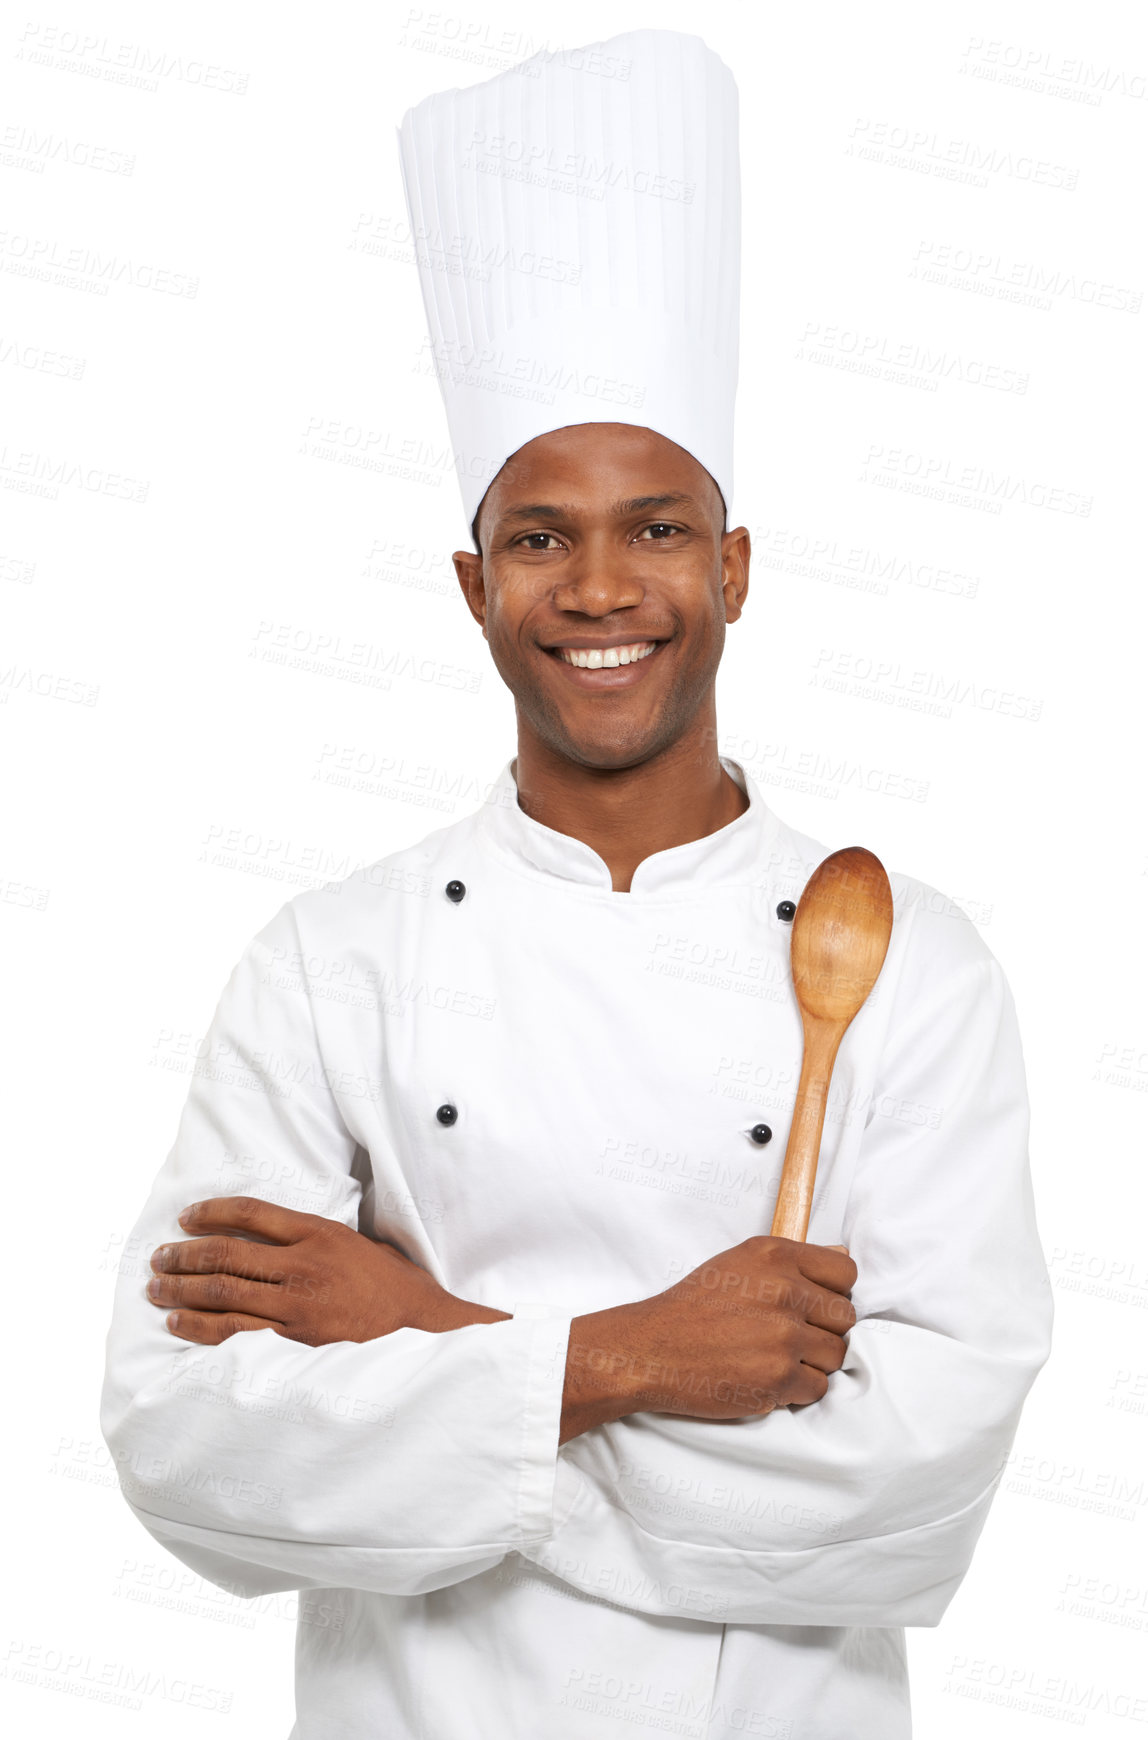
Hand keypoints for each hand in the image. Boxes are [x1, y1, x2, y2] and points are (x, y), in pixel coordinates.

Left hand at [147, 1197, 509, 1345]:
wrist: (424, 1328)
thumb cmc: (394, 1286)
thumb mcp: (357, 1243)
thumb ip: (314, 1239)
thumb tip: (270, 1237)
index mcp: (319, 1234)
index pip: (252, 1213)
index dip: (211, 1212)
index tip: (186, 1217)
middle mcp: (303, 1266)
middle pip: (227, 1254)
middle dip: (184, 1255)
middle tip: (159, 1257)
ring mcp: (297, 1306)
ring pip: (224, 1294)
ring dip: (183, 1290)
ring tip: (158, 1289)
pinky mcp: (296, 1342)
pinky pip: (237, 1333)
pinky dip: (202, 1327)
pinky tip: (180, 1323)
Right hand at [560, 1235, 856, 1442]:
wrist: (650, 1351)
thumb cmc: (692, 1307)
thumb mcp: (739, 1262)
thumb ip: (793, 1260)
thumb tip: (844, 1256)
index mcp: (775, 1256)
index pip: (847, 1273)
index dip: (833, 1292)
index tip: (813, 1304)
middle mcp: (784, 1291)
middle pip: (845, 1316)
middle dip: (823, 1329)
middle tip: (789, 1336)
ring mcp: (784, 1337)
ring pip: (836, 1354)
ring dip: (812, 1362)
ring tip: (775, 1357)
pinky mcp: (779, 1378)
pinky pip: (819, 1387)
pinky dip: (798, 1390)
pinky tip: (768, 1378)